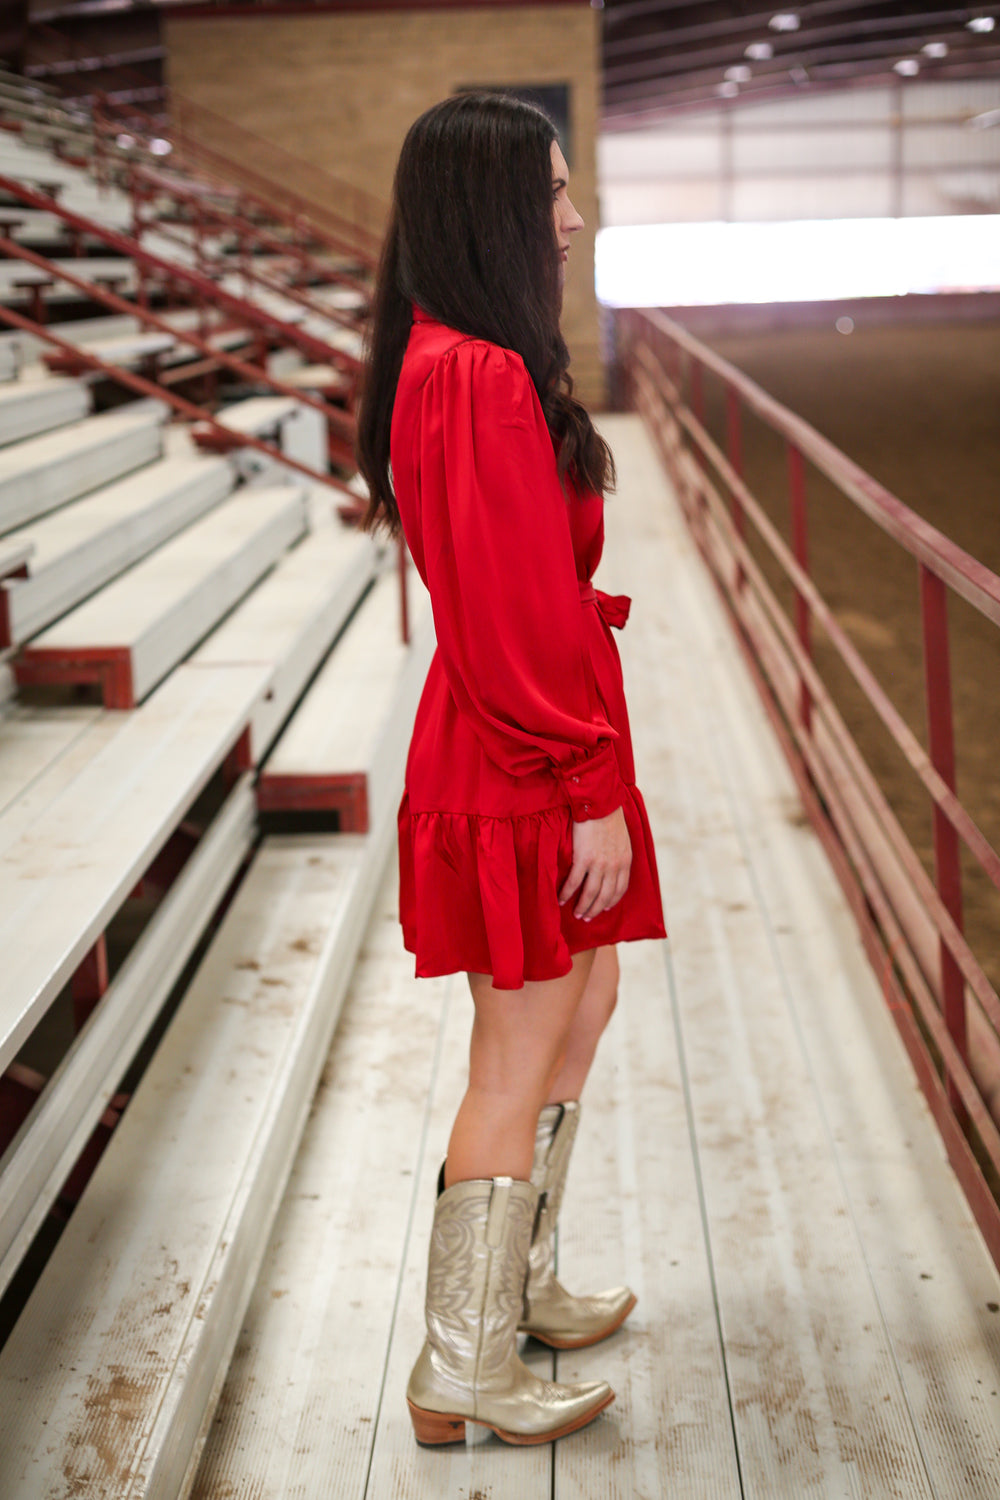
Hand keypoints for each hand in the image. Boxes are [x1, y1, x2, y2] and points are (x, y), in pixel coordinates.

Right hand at [558, 806, 631, 921]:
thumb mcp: (622, 837)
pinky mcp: (583, 859)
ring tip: (576, 914)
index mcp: (625, 860)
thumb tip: (612, 862)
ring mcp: (599, 864)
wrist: (599, 803)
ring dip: (583, 907)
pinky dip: (567, 894)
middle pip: (605, 896)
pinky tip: (561, 900)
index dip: (611, 901)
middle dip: (596, 910)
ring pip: (590, 894)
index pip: (620, 889)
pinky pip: (574, 883)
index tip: (604, 908)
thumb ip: (618, 852)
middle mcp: (614, 866)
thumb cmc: (608, 815)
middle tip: (587, 917)